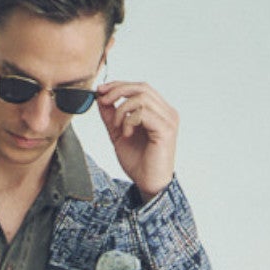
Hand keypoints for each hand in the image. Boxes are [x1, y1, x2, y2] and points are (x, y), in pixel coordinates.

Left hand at [95, 80, 178, 198]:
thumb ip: (112, 116)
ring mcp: (168, 120)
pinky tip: (126, 134)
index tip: (100, 91)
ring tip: (117, 127)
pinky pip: (143, 113)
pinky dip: (129, 120)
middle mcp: (166, 112)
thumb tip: (101, 98)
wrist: (149, 184)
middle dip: (118, 90)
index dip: (119, 85)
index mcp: (158, 111)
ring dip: (122, 110)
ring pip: (142, 97)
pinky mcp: (166, 129)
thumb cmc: (139, 163)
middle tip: (103, 100)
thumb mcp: (119, 134)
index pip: (140, 88)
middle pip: (141, 87)